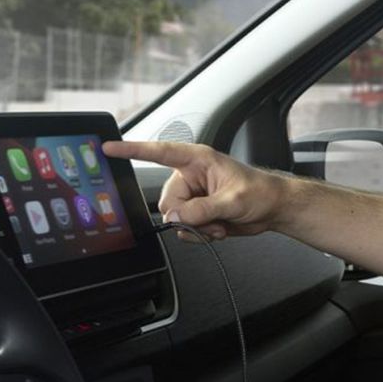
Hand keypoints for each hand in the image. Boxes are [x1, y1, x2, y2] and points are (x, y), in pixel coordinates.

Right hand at [103, 140, 287, 240]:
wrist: (273, 208)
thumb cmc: (261, 192)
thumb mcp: (232, 201)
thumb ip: (201, 209)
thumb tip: (175, 217)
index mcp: (197, 160)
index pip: (158, 153)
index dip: (132, 150)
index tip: (108, 148)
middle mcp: (191, 176)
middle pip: (167, 200)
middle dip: (186, 215)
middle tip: (210, 219)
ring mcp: (193, 195)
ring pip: (174, 217)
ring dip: (195, 227)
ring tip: (218, 223)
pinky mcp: (197, 212)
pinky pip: (183, 227)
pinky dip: (198, 234)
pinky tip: (216, 229)